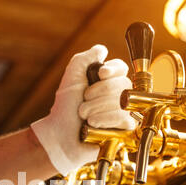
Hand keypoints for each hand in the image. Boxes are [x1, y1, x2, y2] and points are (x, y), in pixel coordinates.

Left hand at [31, 46, 135, 175]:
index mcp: (108, 81)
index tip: (100, 74)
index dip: (113, 70)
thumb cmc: (65, 108)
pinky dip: (105, 120)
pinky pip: (125, 119)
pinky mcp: (124, 131)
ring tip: (84, 116)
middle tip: (83, 103)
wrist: (60, 135)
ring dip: (97, 108)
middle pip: (123, 84)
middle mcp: (118, 96)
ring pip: (123, 102)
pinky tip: (93, 124)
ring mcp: (122, 113)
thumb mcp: (73, 76)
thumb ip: (86, 58)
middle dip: (98, 93)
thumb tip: (102, 50)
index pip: (122, 68)